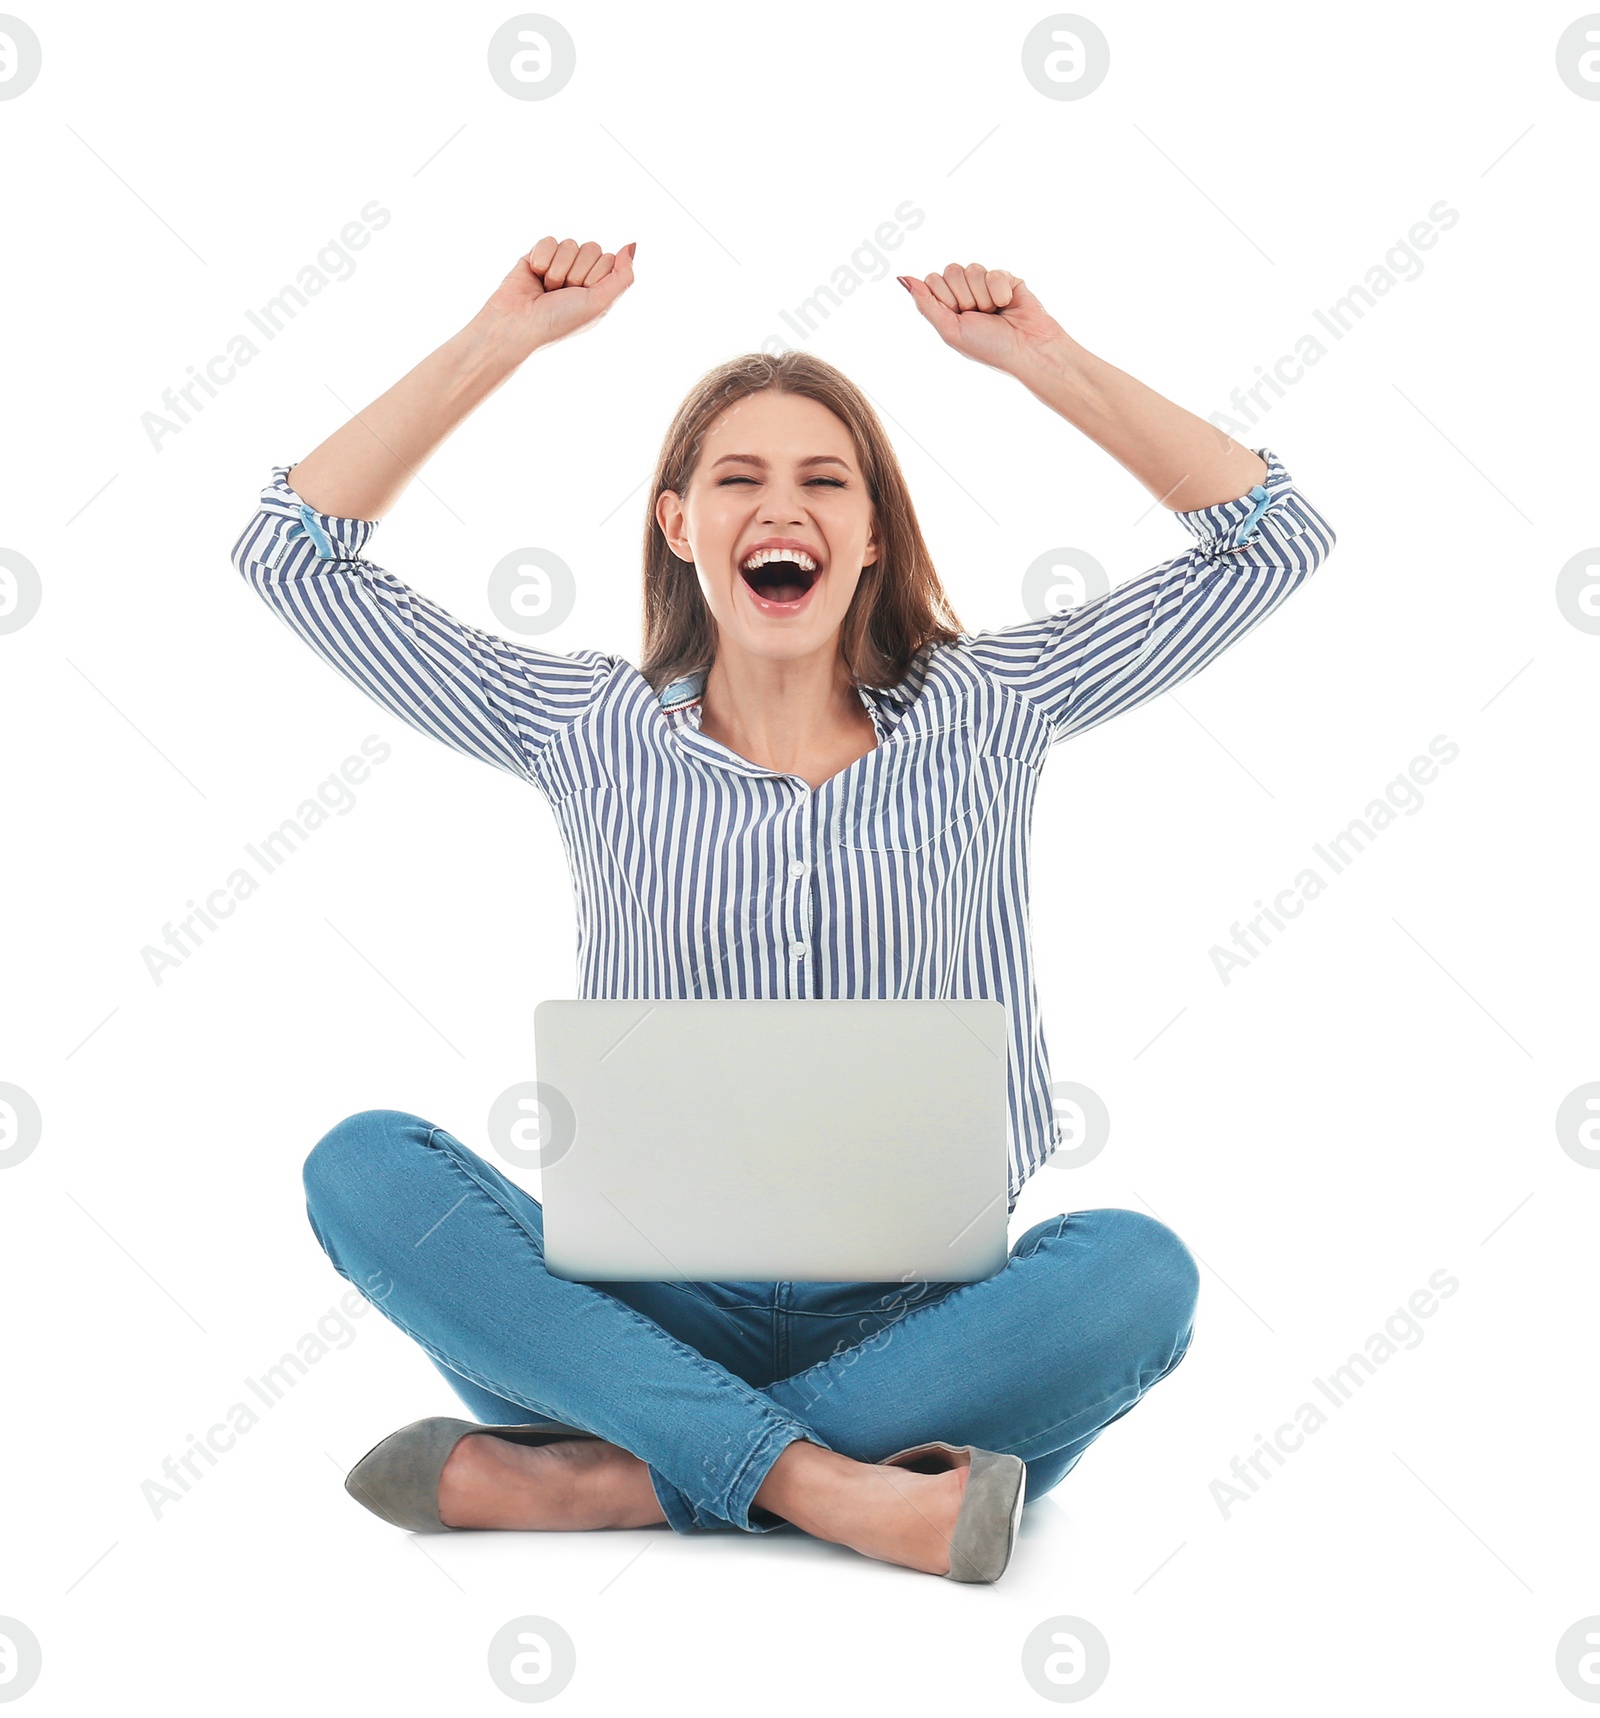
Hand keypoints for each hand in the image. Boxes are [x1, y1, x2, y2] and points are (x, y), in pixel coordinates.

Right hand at [480, 235, 636, 355]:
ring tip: (547, 289)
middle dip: (577, 273)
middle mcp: (580, 275)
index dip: (595, 276)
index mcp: (598, 288)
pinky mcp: (537, 255)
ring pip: (570, 243)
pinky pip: (549, 241)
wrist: (518, 325)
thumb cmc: (560, 321)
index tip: (581, 296)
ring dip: (558, 270)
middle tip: (562, 294)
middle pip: (592, 248)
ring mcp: (559, 264)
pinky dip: (541, 259)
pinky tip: (534, 276)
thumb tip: (632, 245)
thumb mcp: (600, 304)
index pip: (609, 259)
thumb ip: (623, 276)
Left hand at [897, 263, 1068, 375]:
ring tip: (994, 313)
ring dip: (982, 297)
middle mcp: (965, 293)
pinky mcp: (1006, 278)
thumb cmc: (989, 348)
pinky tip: (1008, 304)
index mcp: (948, 306)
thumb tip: (901, 278)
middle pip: (950, 271)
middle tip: (979, 316)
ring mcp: (985, 284)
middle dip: (963, 297)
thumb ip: (926, 303)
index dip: (944, 297)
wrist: (1027, 349)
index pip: (931, 280)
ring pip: (972, 269)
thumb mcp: (950, 330)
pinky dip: (1000, 292)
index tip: (958, 316)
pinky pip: (993, 272)